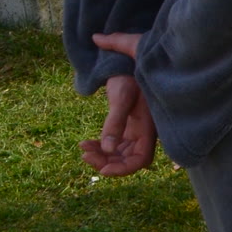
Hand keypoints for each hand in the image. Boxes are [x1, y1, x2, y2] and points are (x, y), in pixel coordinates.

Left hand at [81, 34, 157, 176]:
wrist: (125, 61)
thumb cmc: (128, 75)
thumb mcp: (121, 97)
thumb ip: (115, 123)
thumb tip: (108, 149)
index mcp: (148, 128)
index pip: (140, 159)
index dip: (124, 169)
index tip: (103, 170)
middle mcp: (143, 132)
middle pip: (127, 159)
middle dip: (107, 161)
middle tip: (85, 154)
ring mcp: (135, 130)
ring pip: (118, 154)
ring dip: (101, 155)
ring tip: (83, 147)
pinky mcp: (126, 126)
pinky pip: (113, 145)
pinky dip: (100, 147)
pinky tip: (86, 143)